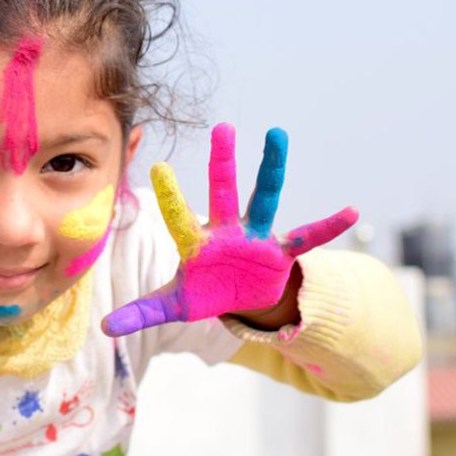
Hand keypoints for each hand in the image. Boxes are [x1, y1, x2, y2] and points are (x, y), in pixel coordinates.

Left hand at [102, 123, 356, 336]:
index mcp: (196, 243)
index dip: (171, 196)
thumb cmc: (204, 292)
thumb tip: (103, 329)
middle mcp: (226, 231)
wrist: (240, 298)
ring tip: (277, 135)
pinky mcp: (281, 251)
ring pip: (265, 199)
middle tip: (221, 127)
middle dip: (223, 163)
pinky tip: (351, 212)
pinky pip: (307, 237)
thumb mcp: (174, 305)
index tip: (158, 167)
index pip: (180, 217)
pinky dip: (328, 228)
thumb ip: (141, 312)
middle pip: (223, 192)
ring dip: (272, 170)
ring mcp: (256, 237)